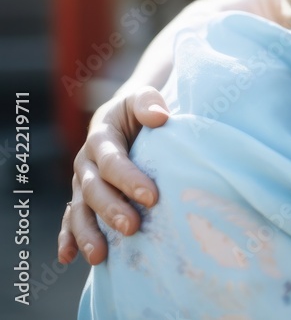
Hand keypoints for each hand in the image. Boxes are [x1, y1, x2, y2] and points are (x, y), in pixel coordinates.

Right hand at [57, 87, 169, 264]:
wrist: (123, 117)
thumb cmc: (139, 109)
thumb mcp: (142, 97)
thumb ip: (148, 102)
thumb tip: (159, 116)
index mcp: (101, 137)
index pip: (112, 161)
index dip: (129, 179)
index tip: (152, 197)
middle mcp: (86, 162)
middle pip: (95, 190)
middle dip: (112, 210)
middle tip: (132, 227)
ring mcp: (82, 182)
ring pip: (79, 210)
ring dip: (87, 233)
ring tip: (100, 256)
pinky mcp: (82, 197)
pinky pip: (71, 219)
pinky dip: (68, 238)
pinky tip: (69, 257)